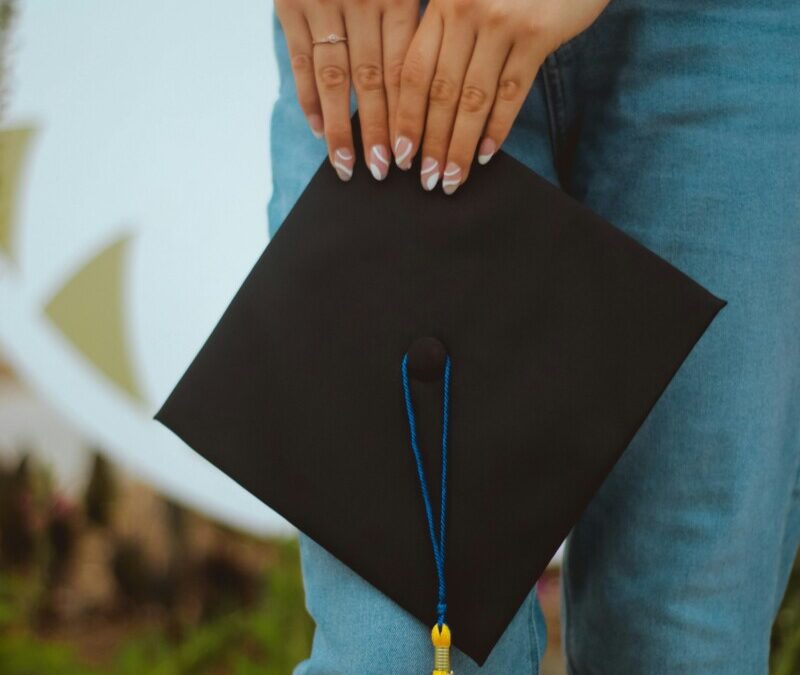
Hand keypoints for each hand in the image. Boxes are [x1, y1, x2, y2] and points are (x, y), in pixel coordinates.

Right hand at [275, 0, 419, 181]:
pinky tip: (318, 128)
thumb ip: (418, 15)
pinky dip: (308, 98)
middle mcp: (360, 2)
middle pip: (371, 83)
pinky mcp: (289, 4)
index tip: (411, 151)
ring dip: (340, 126)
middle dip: (376, 131)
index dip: (407, 115)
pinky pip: (301, 60)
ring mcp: (321, 3)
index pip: (404, 71)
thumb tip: (433, 76)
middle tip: (381, 172)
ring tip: (347, 163)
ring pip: (334, 78)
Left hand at [392, 0, 608, 192]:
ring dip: (460, 146)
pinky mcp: (537, 32)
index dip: (405, 117)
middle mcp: (465, 11)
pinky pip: (511, 92)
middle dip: (429, 142)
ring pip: (473, 99)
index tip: (400, 152)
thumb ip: (450, 31)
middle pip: (439, 92)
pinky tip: (487, 154)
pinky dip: (498, 128)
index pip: (412, 72)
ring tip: (452, 178)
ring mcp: (501, 21)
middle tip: (424, 179)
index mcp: (442, 3)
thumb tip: (430, 98)